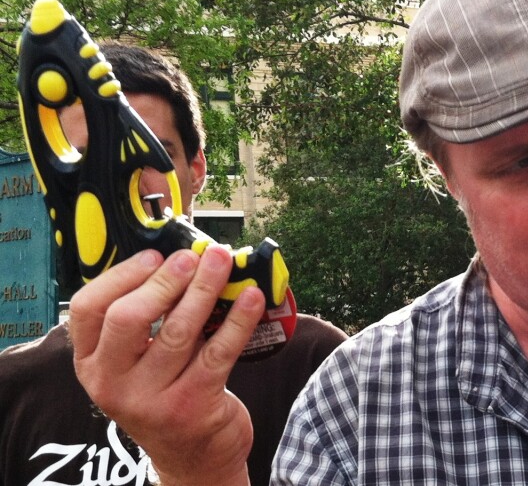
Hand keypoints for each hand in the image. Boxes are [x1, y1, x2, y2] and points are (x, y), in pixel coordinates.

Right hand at [69, 246, 262, 485]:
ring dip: (205, 290)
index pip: (89, 308)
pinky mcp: (192, 407)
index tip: (155, 255)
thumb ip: (146, 320)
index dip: (123, 275)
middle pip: (128, 317)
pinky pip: (219, 352)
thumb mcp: (139, 362)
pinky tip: (251, 298)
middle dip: (166, 280)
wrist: (194, 459)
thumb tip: (179, 260)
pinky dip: (239, 320)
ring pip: (179, 331)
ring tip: (222, 263)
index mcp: (91, 363)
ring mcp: (151, 400)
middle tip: (193, 257)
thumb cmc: (167, 394)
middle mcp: (112, 384)